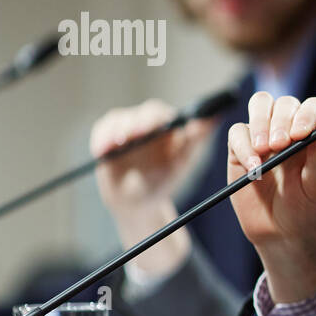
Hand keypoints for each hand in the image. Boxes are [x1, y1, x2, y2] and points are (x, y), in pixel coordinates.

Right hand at [89, 99, 215, 276]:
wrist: (138, 201)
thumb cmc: (164, 180)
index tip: (155, 128)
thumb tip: (214, 118)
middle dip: (137, 123)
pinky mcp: (106, 136)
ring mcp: (125, 127)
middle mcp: (146, 121)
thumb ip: (196, 139)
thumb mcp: (182, 162)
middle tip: (135, 135)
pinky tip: (102, 151)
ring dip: (116, 131)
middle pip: (140, 115)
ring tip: (116, 143)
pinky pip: (102, 132)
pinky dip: (101, 140)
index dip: (157, 119)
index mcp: (167, 125)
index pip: (162, 114)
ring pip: (119, 120)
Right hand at [226, 92, 315, 302]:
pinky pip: (237, 132)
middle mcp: (293, 127)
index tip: (301, 134)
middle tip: (279, 145)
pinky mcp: (242, 147)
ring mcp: (266, 134)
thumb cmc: (308, 209)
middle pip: (285, 103)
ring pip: (260, 105)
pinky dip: (243, 146)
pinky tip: (252, 168)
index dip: (308, 114)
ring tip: (264, 150)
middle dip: (281, 120)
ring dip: (260, 122)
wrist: (282, 233)